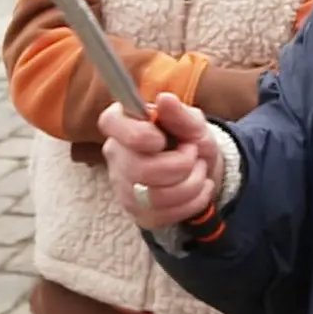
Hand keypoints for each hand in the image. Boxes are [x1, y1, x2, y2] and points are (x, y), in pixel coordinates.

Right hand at [99, 92, 223, 229]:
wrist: (201, 168)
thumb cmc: (190, 138)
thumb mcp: (193, 122)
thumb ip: (179, 114)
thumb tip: (164, 99)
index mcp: (122, 123)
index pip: (110, 124)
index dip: (138, 135)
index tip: (161, 139)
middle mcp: (116, 155)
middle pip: (140, 169)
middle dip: (180, 164)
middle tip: (193, 154)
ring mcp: (124, 187)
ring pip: (155, 196)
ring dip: (191, 183)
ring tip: (200, 170)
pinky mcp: (137, 211)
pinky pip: (166, 214)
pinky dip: (193, 201)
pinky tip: (200, 188)